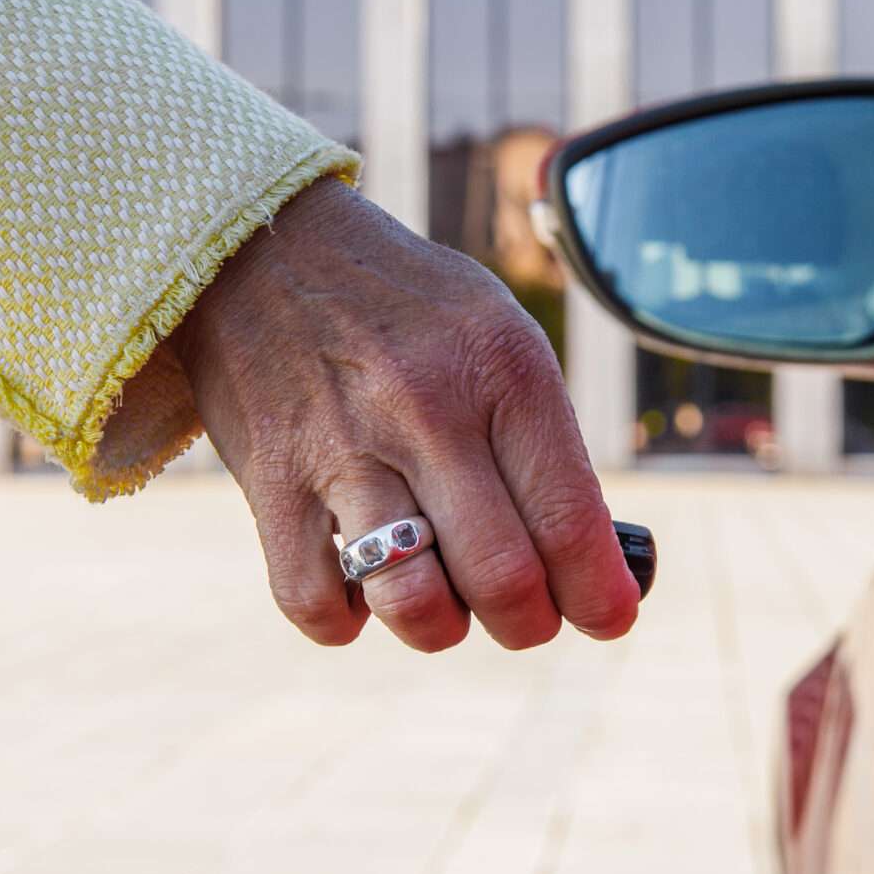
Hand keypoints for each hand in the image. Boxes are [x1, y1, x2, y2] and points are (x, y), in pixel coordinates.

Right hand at [170, 179, 640, 651]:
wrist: (262, 242)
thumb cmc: (405, 305)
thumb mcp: (496, 334)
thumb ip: (539, 439)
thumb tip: (583, 560)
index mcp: (502, 370)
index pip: (570, 518)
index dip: (600, 595)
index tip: (610, 618)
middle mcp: (427, 410)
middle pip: (503, 579)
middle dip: (529, 625)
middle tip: (527, 618)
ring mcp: (342, 449)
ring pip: (413, 604)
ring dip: (442, 631)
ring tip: (446, 608)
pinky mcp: (270, 481)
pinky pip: (313, 601)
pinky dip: (345, 621)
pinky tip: (360, 592)